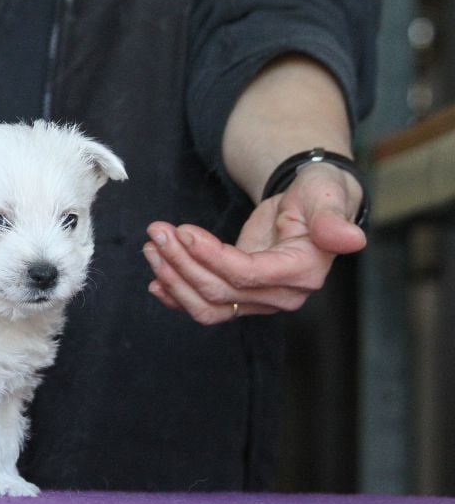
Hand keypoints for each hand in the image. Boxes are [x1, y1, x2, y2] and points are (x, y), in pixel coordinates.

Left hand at [142, 162, 365, 324]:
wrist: (308, 205)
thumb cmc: (318, 195)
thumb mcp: (327, 195)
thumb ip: (332, 218)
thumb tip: (351, 239)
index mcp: (303, 271)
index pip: (247, 274)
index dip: (210, 256)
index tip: (183, 230)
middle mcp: (282, 295)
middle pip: (221, 291)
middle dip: (182, 262)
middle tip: (157, 232)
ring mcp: (260, 301)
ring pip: (208, 306)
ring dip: (174, 280)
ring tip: (152, 248)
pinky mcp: (241, 298)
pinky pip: (206, 309)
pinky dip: (176, 297)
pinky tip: (155, 282)